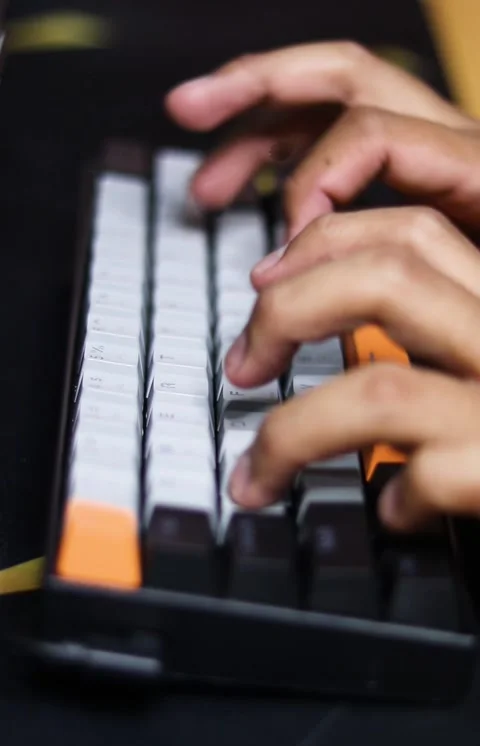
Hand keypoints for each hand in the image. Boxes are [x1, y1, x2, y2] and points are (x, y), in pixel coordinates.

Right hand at [165, 42, 479, 238]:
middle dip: (256, 89)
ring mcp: (435, 166)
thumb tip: (311, 270)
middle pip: (343, 78)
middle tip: (189, 111)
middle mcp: (454, 147)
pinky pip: (345, 162)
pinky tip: (264, 212)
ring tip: (209, 185)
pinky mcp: (423, 196)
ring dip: (261, 135)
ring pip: (332, 114)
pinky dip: (293, 177)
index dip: (313, 185)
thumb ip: (423, 265)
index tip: (288, 257)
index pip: (369, 129)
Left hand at [223, 207, 479, 531]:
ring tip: (256, 473)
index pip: (407, 230)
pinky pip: (428, 477)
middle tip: (242, 364)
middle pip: (385, 279)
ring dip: (293, 432)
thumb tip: (345, 340)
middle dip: (286, 313)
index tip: (266, 282)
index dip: (320, 244)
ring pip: (379, 390)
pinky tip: (392, 512)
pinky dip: (394, 499)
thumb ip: (441, 329)